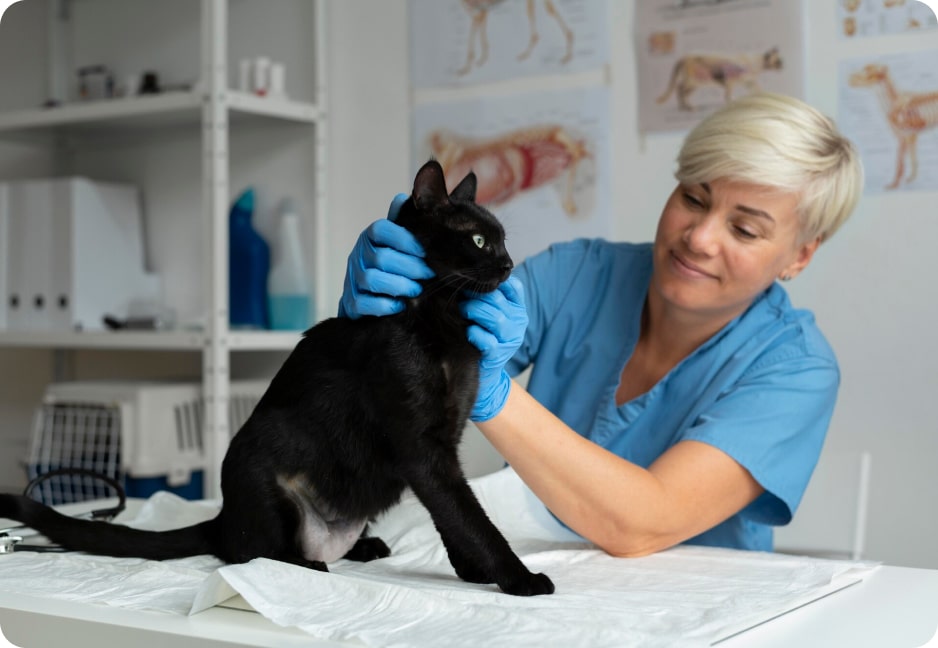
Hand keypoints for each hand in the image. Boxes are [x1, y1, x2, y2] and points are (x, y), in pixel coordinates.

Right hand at [338, 194, 433, 318]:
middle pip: (382, 257)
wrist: (366, 297)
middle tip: (430, 274)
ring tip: (418, 290)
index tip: (426, 250)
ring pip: (373, 279)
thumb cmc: (388, 266)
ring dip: (399, 286)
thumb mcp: (396, 242)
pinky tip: (400, 306)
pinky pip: (364, 303)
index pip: (382, 229)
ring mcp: (352, 279)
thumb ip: (403, 223)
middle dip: (410, 267)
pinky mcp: (350, 302)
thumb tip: (403, 198)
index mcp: (370, 237)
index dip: (405, 239)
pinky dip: (384, 305)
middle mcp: (358, 255)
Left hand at [460, 276, 527, 421]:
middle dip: (475, 296)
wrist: (484, 373)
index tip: (474, 282)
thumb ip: (488, 297)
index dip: (493, 282)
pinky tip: (468, 333)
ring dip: (474, 312)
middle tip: (461, 297)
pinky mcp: (499, 355)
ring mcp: (510, 339)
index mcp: (518, 309)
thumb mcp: (489, 315)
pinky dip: (474, 334)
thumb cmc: (483, 337)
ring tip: (463, 313)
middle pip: (498, 299)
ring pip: (495, 318)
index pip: (513, 286)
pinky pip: (487, 340)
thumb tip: (469, 276)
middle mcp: (519, 322)